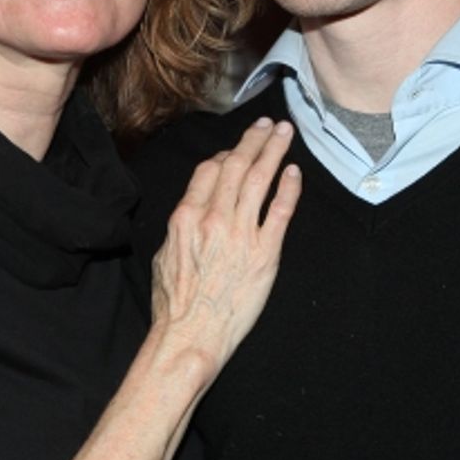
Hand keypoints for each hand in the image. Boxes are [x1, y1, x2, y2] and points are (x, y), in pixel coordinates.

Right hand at [150, 118, 300, 378]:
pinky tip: (294, 172)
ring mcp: (242, 234)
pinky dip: (288, 188)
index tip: (239, 148)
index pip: (210, 171)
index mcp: (186, 216)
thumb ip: (182, 226)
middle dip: (255, 140)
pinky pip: (280, 211)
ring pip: (260, 180)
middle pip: (238, 166)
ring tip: (285, 134)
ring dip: (274, 152)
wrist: (191, 335)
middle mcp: (215, 218)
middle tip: (269, 124)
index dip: (227, 154)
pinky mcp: (266, 253)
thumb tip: (194, 209)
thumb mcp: (165, 254)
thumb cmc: (174, 303)